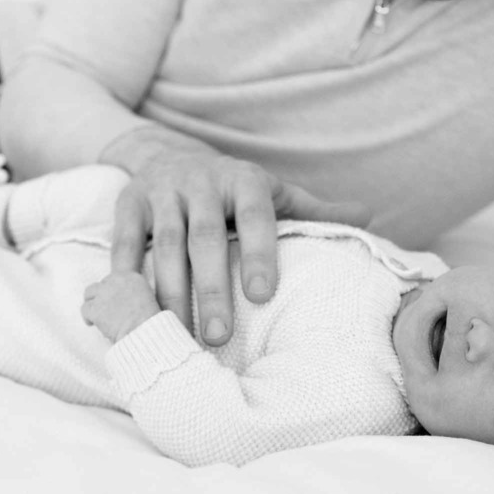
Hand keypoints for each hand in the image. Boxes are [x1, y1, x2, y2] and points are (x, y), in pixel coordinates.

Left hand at [82, 271, 160, 342]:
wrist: (144, 330)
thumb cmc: (149, 321)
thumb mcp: (146, 297)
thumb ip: (132, 293)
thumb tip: (120, 300)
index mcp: (131, 276)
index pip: (112, 279)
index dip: (110, 291)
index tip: (112, 302)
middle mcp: (116, 281)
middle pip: (100, 285)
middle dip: (100, 297)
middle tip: (103, 310)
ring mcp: (104, 293)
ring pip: (89, 293)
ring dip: (91, 304)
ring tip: (95, 315)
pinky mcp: (95, 308)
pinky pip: (84, 309)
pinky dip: (87, 318)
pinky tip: (92, 324)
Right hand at [103, 131, 370, 345]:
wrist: (167, 155)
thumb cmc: (234, 191)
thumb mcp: (275, 194)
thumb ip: (316, 210)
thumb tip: (370, 216)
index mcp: (244, 181)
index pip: (256, 217)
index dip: (258, 254)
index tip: (262, 296)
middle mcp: (201, 181)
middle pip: (205, 238)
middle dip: (211, 289)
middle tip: (219, 338)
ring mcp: (161, 191)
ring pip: (164, 245)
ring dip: (170, 293)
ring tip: (178, 337)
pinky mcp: (127, 203)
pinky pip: (123, 243)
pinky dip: (124, 276)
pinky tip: (131, 312)